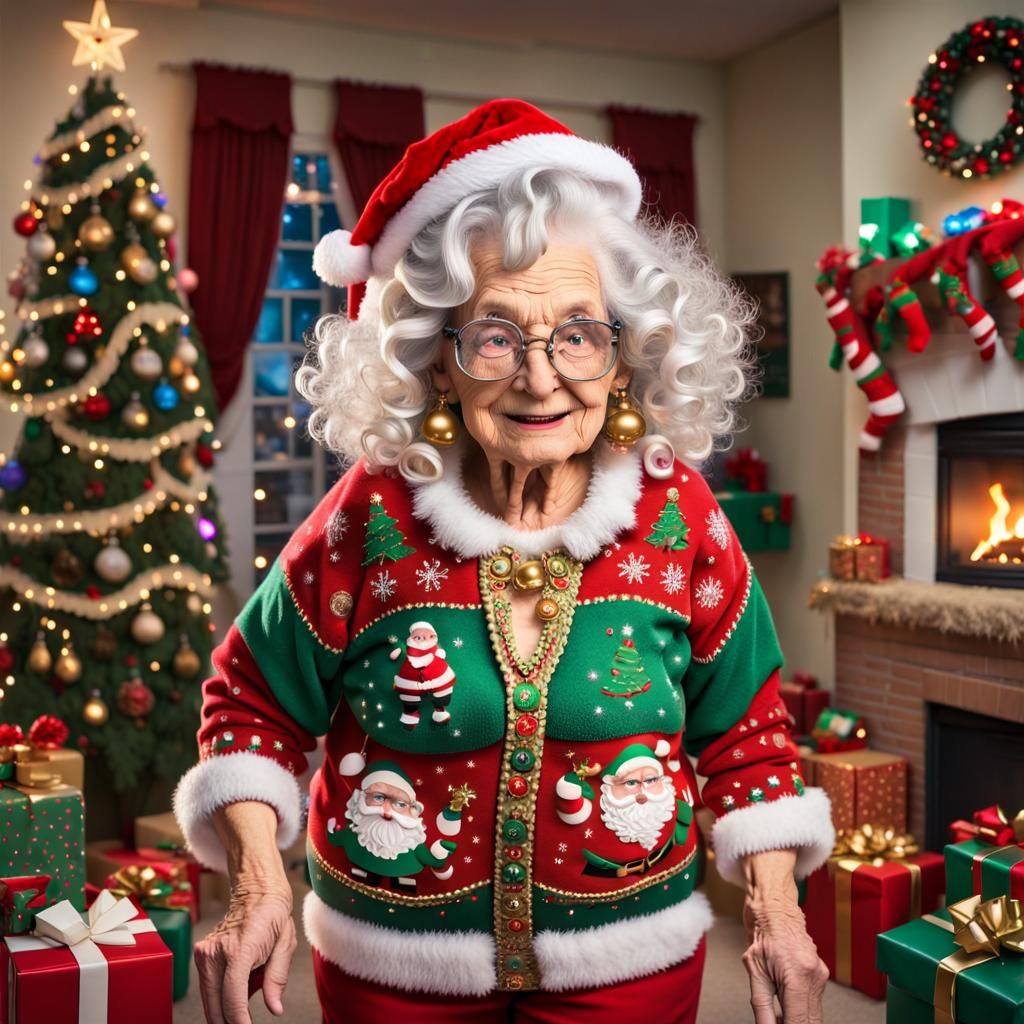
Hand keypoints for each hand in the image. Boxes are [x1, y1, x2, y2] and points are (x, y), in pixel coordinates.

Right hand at [194, 873, 295, 1023]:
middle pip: (215, 1004)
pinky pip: (208, 988)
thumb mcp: (286, 944)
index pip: (233, 995)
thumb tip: (274, 1008)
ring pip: (209, 999)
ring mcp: (205, 953)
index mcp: (240, 948)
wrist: (256, 892)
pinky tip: (240, 983)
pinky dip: (221, 995)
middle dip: (228, 1021)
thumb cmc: (273, 916)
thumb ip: (277, 979)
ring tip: (250, 987)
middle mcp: (216, 951)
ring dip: (225, 1008)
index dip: (239, 1020)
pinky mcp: (200, 956)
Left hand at [740, 850, 827, 1023]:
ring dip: (796, 1020)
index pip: (800, 1022)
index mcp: (798, 976)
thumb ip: (762, 1007)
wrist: (775, 908)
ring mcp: (821, 975)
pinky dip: (800, 1010)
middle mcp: (815, 976)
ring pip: (813, 1015)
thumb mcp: (754, 971)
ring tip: (776, 1015)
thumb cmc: (762, 933)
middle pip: (811, 1021)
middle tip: (774, 1021)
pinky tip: (784, 1006)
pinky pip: (813, 1002)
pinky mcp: (821, 974)